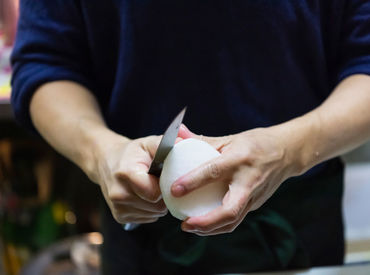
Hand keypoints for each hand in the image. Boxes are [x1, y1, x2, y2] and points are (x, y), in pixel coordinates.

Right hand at [89, 134, 167, 223]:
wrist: (107, 162)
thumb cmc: (132, 153)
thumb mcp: (147, 143)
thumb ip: (163, 144)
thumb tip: (181, 142)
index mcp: (126, 174)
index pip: (155, 193)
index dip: (165, 186)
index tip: (165, 177)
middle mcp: (119, 194)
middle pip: (157, 206)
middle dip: (164, 196)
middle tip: (161, 182)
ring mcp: (118, 208)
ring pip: (154, 214)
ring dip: (158, 203)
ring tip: (152, 187)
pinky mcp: (120, 217)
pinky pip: (148, 218)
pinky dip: (151, 209)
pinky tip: (145, 196)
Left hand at [171, 125, 296, 235]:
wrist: (288, 152)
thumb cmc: (257, 143)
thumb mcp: (230, 138)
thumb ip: (203, 140)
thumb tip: (178, 134)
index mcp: (239, 159)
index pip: (214, 172)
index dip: (193, 181)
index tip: (175, 190)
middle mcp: (248, 180)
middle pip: (229, 210)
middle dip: (205, 223)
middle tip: (185, 225)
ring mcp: (255, 195)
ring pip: (233, 220)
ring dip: (210, 229)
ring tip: (190, 227)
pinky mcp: (256, 203)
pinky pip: (236, 218)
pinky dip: (219, 225)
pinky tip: (204, 223)